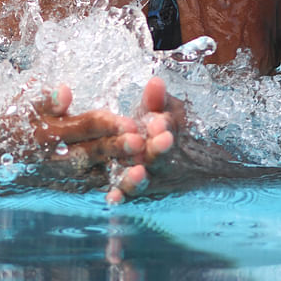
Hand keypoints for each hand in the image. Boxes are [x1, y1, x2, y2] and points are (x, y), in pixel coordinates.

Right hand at [0, 84, 146, 174]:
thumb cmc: (13, 121)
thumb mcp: (23, 104)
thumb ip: (47, 99)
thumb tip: (65, 91)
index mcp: (49, 133)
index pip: (83, 127)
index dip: (106, 124)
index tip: (127, 121)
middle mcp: (58, 157)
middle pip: (94, 151)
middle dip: (118, 147)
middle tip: (140, 143)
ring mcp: (64, 175)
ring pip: (98, 172)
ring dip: (120, 169)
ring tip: (142, 165)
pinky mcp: (69, 185)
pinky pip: (94, 186)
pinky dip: (113, 185)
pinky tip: (132, 178)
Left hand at [106, 76, 186, 203]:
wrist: (169, 157)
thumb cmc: (158, 124)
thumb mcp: (160, 109)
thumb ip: (156, 99)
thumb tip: (155, 81)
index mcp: (162, 135)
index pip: (165, 130)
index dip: (164, 126)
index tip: (159, 122)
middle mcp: (157, 159)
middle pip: (157, 156)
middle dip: (159, 149)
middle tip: (160, 140)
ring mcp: (146, 177)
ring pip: (143, 179)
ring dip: (140, 177)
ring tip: (137, 172)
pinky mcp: (129, 191)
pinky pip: (125, 195)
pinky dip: (120, 197)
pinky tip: (112, 199)